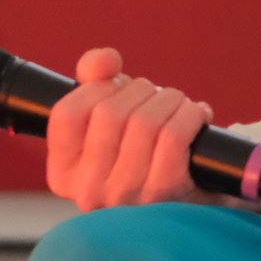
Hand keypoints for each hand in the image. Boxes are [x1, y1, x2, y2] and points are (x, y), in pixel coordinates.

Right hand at [44, 47, 214, 210]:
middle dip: (139, 90)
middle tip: (154, 94)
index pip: (66, 114)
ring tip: (177, 102)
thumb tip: (104, 60)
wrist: (191, 200)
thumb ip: (92, 79)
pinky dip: (189, 114)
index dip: (94, 88)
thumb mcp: (105, 118)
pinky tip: (196, 114)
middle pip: (109, 114)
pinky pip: (174, 136)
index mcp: (63, 174)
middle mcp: (89, 189)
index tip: (116, 87)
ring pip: (145, 122)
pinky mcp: (167, 192)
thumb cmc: (140, 152)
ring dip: (169, 99)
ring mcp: (128, 195)